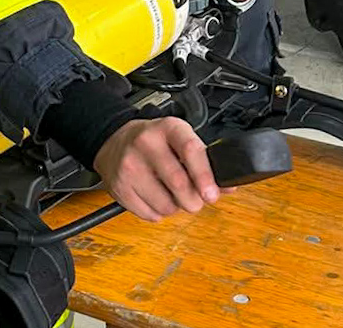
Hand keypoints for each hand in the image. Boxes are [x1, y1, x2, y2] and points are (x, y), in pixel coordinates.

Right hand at [93, 116, 219, 221]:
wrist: (113, 141)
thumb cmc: (154, 142)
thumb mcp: (180, 139)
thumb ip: (205, 161)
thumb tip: (228, 185)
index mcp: (168, 128)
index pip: (190, 150)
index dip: (204, 176)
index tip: (212, 194)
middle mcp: (147, 143)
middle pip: (179, 183)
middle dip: (193, 200)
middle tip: (195, 199)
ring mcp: (130, 166)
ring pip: (166, 205)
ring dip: (175, 207)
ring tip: (170, 193)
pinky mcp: (120, 187)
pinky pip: (150, 214)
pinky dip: (158, 212)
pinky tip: (154, 196)